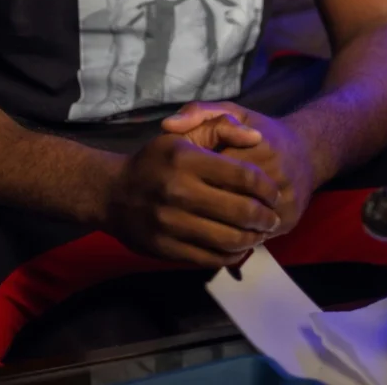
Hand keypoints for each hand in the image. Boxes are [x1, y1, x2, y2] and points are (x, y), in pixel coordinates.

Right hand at [99, 0, 156, 30]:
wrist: (130, 55)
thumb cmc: (135, 34)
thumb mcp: (138, 14)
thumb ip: (138, 1)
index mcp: (114, 8)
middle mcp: (112, 13)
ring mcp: (115, 22)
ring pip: (126, 3)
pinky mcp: (120, 30)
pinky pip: (126, 17)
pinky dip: (134, 12)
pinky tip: (142, 11)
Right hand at [104, 118, 280, 267]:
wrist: (112, 193)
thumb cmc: (155, 161)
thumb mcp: (184, 135)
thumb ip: (222, 128)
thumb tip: (257, 137)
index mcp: (186, 158)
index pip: (243, 176)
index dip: (267, 187)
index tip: (274, 192)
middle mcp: (178, 191)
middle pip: (242, 211)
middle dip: (266, 217)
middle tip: (273, 217)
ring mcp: (171, 223)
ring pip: (230, 239)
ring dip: (253, 238)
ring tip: (260, 232)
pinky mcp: (166, 249)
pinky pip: (211, 258)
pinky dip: (233, 255)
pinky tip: (240, 247)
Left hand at [163, 102, 314, 236]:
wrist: (308, 152)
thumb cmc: (260, 131)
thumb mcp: (231, 111)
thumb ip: (199, 112)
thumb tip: (167, 125)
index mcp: (258, 145)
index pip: (214, 168)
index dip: (193, 177)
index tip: (178, 179)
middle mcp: (275, 173)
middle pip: (226, 199)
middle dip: (201, 205)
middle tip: (181, 206)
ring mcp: (284, 200)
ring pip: (240, 223)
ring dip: (215, 226)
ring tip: (194, 222)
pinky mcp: (289, 220)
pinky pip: (255, 236)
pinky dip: (234, 237)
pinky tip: (215, 233)